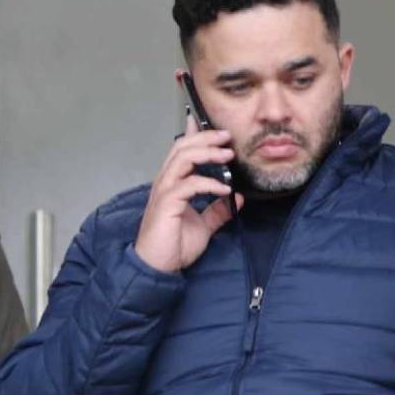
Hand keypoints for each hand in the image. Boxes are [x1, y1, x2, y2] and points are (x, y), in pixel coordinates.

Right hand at [133, 114, 243, 273]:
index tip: (215, 127)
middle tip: (227, 137)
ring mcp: (164, 192)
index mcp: (172, 184)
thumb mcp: (203, 226)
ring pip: (182, 159)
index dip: (195, 134)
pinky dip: (209, 183)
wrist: (157, 267)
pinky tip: (225, 189)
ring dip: (207, 153)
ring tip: (227, 155)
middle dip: (205, 138)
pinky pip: (189, 184)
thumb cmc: (174, 247)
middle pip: (181, 147)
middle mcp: (165, 183)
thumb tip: (237, 198)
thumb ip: (217, 211)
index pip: (181, 151)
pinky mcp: (166, 204)